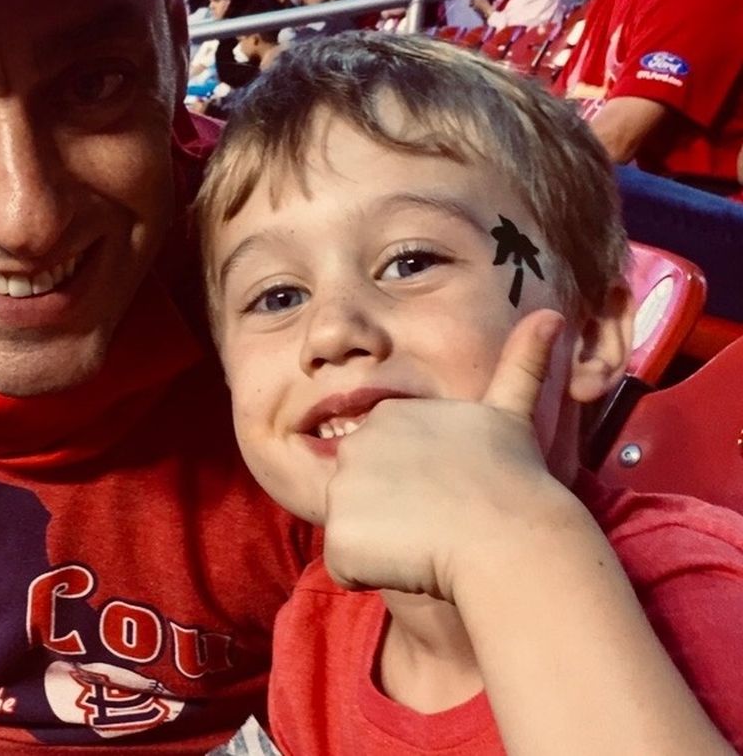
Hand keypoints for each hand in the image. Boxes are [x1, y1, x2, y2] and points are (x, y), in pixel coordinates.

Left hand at [322, 309, 574, 601]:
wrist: (510, 537)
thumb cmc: (514, 482)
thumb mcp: (511, 416)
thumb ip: (521, 365)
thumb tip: (550, 315)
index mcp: (390, 415)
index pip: (384, 464)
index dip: (417, 488)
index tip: (451, 491)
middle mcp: (357, 443)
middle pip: (363, 495)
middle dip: (397, 515)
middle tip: (442, 518)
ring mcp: (343, 487)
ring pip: (356, 531)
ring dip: (387, 546)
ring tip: (431, 539)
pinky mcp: (339, 533)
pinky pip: (347, 566)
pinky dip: (373, 574)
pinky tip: (413, 562)